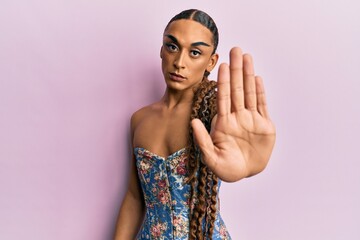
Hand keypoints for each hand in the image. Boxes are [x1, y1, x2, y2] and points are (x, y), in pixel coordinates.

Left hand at [191, 47, 275, 181]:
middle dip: (236, 69)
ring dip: (248, 75)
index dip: (222, 81)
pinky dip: (260, 91)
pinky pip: (262, 104)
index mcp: (223, 123)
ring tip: (247, 57)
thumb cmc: (227, 169)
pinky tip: (257, 78)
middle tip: (236, 50)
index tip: (222, 64)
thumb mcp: (212, 158)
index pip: (222, 97)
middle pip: (236, 89)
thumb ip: (203, 140)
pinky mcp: (265, 125)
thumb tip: (194, 122)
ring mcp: (251, 119)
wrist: (247, 174)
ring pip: (249, 92)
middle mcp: (237, 117)